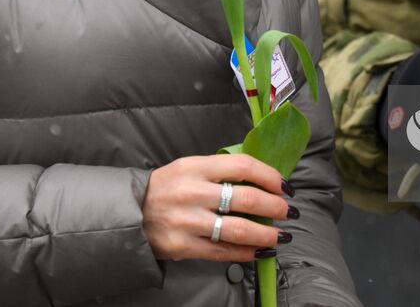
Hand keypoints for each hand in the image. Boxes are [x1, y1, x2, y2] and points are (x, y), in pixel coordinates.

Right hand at [141, 154, 294, 262]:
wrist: (130, 212)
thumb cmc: (168, 187)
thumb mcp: (190, 167)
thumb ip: (221, 171)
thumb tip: (262, 179)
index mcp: (196, 167)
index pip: (243, 166)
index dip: (269, 176)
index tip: (284, 186)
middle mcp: (193, 193)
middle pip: (246, 199)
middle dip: (274, 207)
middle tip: (288, 211)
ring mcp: (189, 222)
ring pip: (238, 230)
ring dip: (267, 234)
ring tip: (281, 236)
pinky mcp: (184, 247)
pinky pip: (224, 252)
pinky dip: (247, 253)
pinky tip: (261, 251)